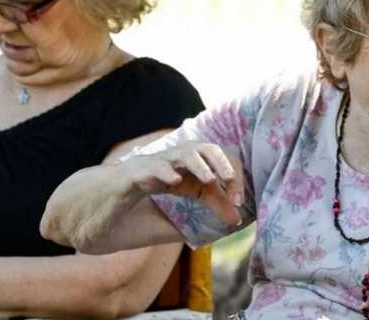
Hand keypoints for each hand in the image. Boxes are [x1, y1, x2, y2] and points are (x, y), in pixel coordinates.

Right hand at [124, 141, 243, 226]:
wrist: (131, 183)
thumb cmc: (171, 182)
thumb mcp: (197, 195)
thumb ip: (218, 205)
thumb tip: (237, 220)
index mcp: (201, 160)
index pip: (224, 162)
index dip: (235, 179)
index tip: (238, 202)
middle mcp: (186, 155)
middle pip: (208, 149)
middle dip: (221, 163)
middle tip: (230, 178)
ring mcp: (166, 160)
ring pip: (184, 154)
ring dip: (199, 165)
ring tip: (209, 179)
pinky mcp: (146, 169)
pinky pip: (157, 167)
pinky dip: (167, 172)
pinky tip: (175, 181)